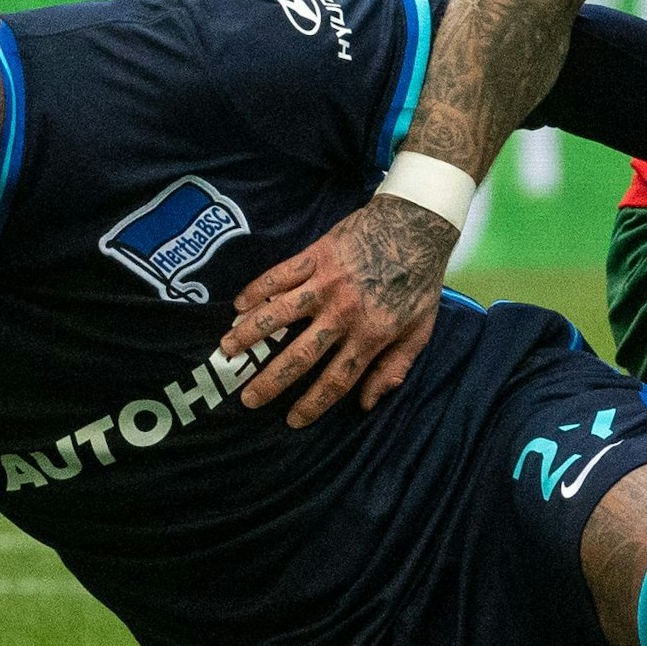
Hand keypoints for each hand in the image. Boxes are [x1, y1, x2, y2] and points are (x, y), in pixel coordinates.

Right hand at [221, 195, 459, 428]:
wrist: (416, 224)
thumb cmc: (420, 281)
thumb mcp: (420, 330)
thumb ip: (395, 368)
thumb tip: (368, 404)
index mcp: (371, 335)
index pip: (337, 380)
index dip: (313, 404)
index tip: (292, 421)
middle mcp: (344, 313)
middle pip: (300, 355)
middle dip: (271, 381)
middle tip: (248, 399)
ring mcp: (326, 283)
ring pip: (279, 314)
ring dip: (250, 334)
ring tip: (226, 351)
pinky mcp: (316, 256)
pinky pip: (279, 275)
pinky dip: (257, 290)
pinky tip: (238, 307)